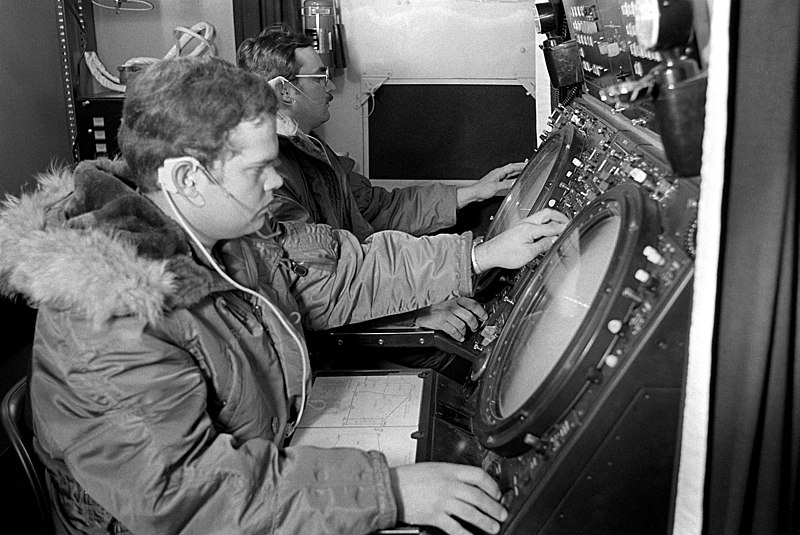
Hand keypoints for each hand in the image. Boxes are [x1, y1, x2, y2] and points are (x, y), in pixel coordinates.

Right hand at [390, 463, 506, 534]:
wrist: (389, 487)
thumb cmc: (408, 478)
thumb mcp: (433, 469)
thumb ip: (450, 475)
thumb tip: (468, 485)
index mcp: (448, 471)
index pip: (478, 476)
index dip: (492, 486)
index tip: (497, 493)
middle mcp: (448, 485)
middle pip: (478, 496)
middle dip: (494, 507)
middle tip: (501, 514)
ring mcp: (442, 501)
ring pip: (471, 512)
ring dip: (485, 522)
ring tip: (493, 528)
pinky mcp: (434, 516)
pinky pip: (455, 527)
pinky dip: (466, 534)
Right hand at [412, 298, 487, 341]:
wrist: (423, 314)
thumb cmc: (439, 310)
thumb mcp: (451, 304)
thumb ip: (463, 308)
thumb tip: (477, 315)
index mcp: (457, 301)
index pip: (473, 304)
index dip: (481, 311)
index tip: (484, 317)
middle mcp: (452, 306)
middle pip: (469, 316)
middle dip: (474, 325)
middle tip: (474, 328)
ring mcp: (447, 314)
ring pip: (462, 325)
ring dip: (465, 332)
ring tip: (464, 334)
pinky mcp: (441, 322)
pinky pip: (453, 331)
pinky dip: (458, 336)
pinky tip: (459, 337)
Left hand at [457, 162, 525, 207]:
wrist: (475, 193)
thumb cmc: (482, 189)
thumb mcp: (496, 187)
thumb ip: (506, 184)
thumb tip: (515, 183)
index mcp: (498, 172)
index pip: (512, 167)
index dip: (520, 165)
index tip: (527, 165)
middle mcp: (498, 174)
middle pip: (511, 169)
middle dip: (520, 168)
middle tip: (527, 167)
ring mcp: (498, 178)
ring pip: (509, 174)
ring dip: (516, 173)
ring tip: (523, 173)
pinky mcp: (497, 182)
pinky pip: (507, 179)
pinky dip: (512, 179)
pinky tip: (514, 181)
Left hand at [474, 208, 568, 271]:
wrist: (491, 254)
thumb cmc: (505, 254)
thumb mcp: (529, 253)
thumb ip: (544, 245)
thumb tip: (555, 240)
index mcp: (530, 228)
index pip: (552, 227)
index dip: (564, 228)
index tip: (572, 229)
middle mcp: (526, 223)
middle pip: (547, 213)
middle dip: (560, 217)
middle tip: (568, 223)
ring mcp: (522, 224)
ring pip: (541, 216)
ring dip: (552, 220)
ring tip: (560, 226)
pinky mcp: (519, 228)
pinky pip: (536, 222)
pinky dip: (545, 224)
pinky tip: (547, 231)